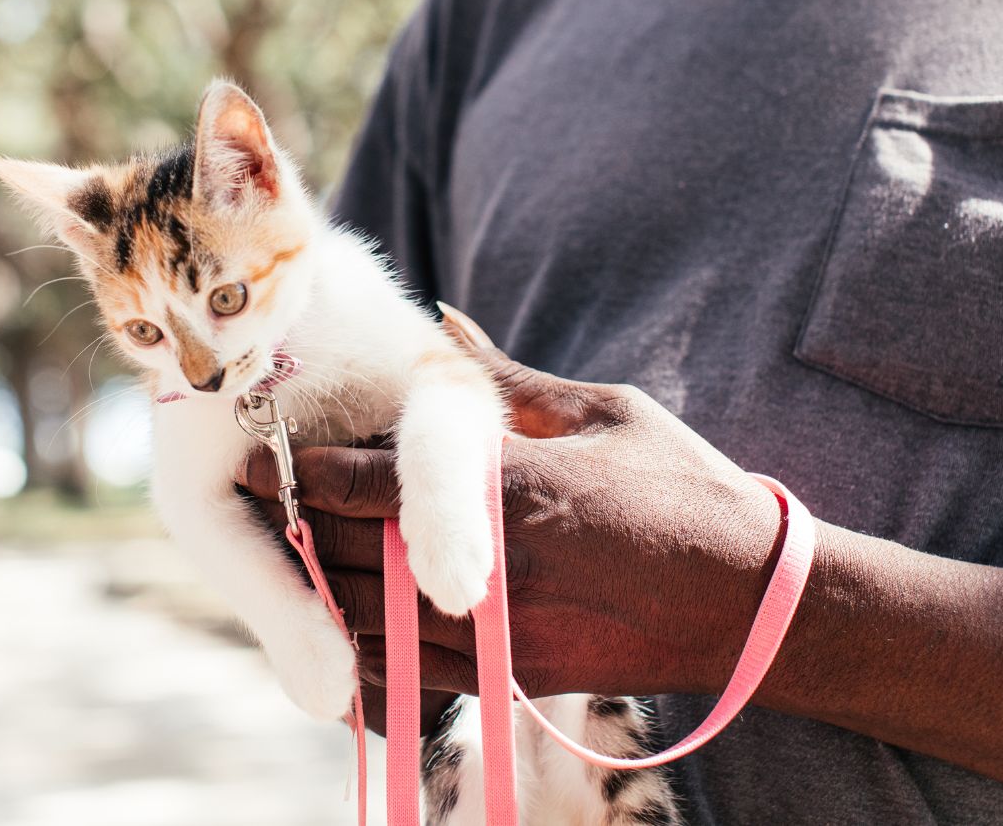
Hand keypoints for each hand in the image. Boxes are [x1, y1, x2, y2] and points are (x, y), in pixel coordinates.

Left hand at [237, 304, 783, 699]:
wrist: (752, 604)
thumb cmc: (685, 488)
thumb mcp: (599, 412)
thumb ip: (505, 381)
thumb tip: (443, 326)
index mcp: (508, 489)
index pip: (364, 483)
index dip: (296, 468)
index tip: (252, 445)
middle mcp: (488, 567)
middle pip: (345, 552)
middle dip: (288, 523)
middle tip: (249, 494)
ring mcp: (496, 633)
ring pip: (362, 620)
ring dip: (314, 588)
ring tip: (285, 552)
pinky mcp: (510, 677)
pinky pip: (403, 677)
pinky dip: (358, 651)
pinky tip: (339, 619)